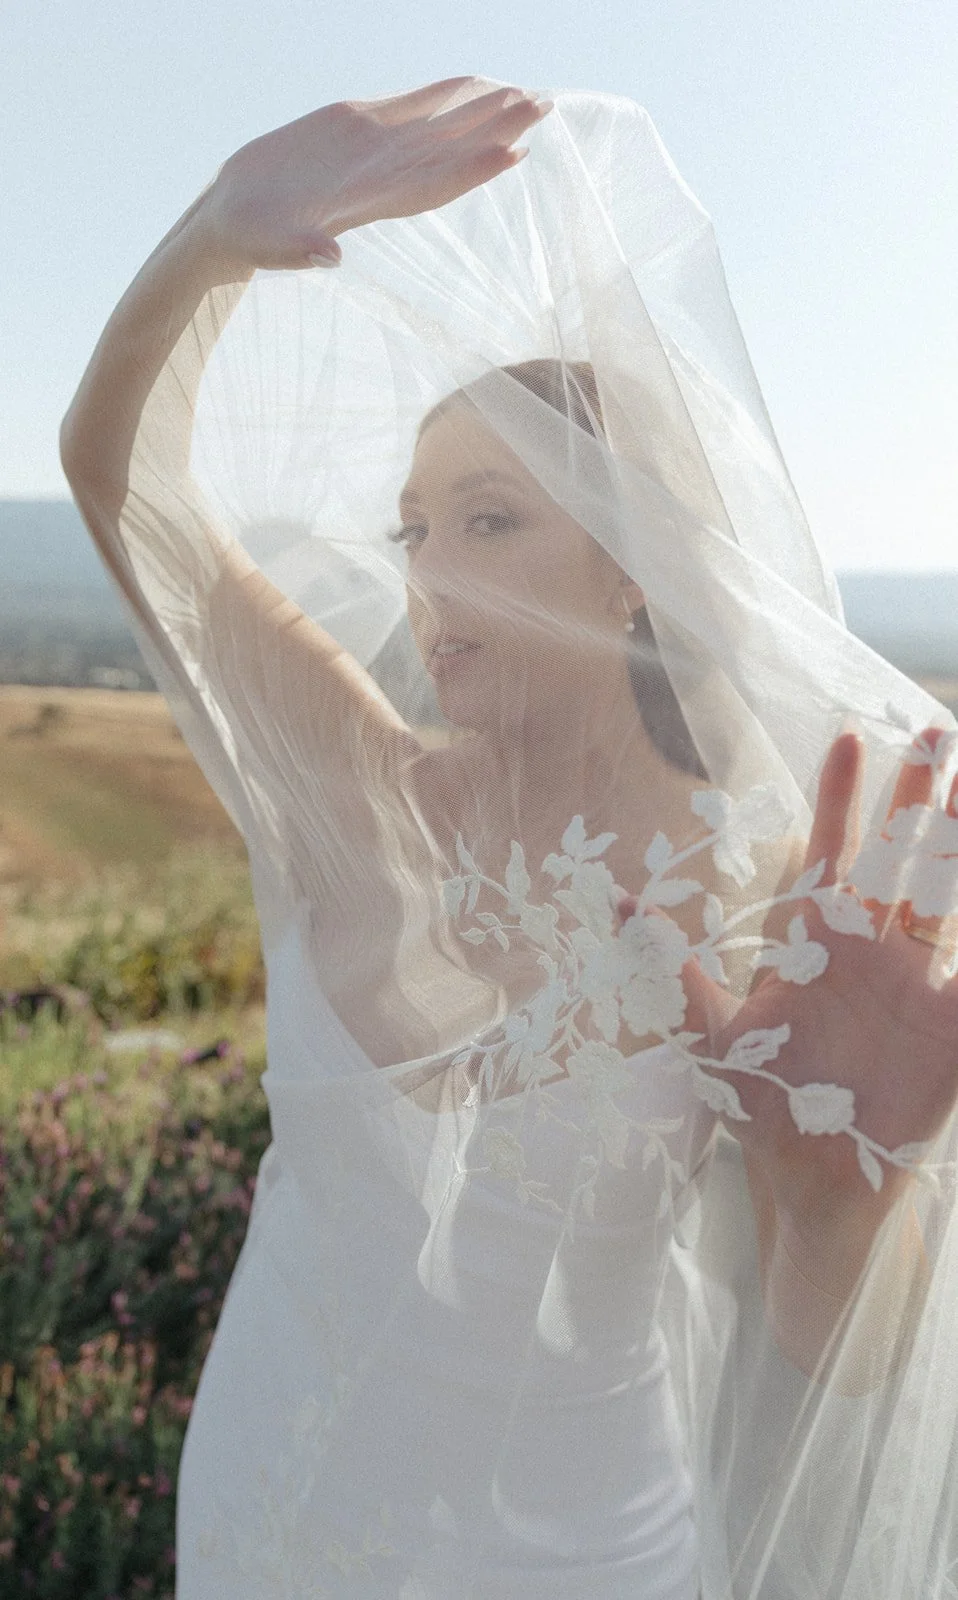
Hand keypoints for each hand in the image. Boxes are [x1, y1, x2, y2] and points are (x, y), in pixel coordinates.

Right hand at [195, 78, 551, 271]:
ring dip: (483, 111)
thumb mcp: (267, 246)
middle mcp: (382, 175)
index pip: (432, 184)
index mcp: (368, 201)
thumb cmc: (247, 239)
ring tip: (527, 92)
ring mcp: (372, 150)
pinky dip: (443, 95)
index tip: (515, 150)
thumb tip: (327, 256)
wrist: (231, 221)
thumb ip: (297, 251)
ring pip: (439, 127)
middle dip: (497, 128)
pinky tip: (473, 82)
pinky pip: (410, 108)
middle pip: (450, 150)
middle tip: (544, 103)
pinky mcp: (355, 127)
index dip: (472, 170)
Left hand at [682, 729, 957, 1235]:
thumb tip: (619, 906)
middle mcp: (871, 953)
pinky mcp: (950, 1032)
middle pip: (899, 860)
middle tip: (938, 733)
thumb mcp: (712, 1037)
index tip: (850, 740)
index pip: (831, 855)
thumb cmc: (761, 1105)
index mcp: (816, 944)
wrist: (808, 1182)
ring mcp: (915, 987)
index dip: (841, 801)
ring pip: (944, 899)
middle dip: (917, 800)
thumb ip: (673, 972)